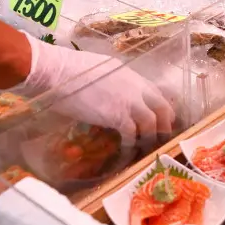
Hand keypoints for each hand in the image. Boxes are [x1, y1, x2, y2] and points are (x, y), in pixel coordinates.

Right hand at [21, 34, 173, 143]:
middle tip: (161, 139)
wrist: (59, 72)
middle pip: (163, 108)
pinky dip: (129, 147)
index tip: (163, 121)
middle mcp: (136, 87)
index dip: (162, 109)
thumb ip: (114, 82)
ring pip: (152, 123)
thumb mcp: (103, 71)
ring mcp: (129, 101)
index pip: (157, 93)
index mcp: (132, 76)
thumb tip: (113, 94)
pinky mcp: (118, 116)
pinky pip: (131, 136)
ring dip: (149, 138)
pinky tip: (125, 155)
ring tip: (144, 150)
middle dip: (165, 125)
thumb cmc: (73, 70)